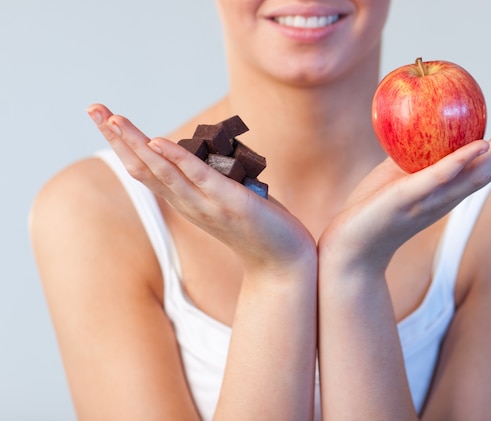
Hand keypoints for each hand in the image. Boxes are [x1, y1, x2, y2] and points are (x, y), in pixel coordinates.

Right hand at [86, 104, 315, 273]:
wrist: (284, 262)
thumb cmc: (260, 225)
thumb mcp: (227, 196)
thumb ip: (210, 178)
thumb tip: (203, 152)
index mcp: (186, 200)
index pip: (146, 169)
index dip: (123, 144)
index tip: (104, 117)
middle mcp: (189, 204)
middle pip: (143, 167)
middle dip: (117, 137)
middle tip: (93, 108)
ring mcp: (208, 206)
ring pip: (163, 171)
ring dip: (137, 144)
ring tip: (114, 120)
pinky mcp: (231, 204)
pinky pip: (200, 178)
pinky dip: (178, 160)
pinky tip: (160, 143)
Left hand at [318, 93, 490, 275]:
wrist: (351, 245)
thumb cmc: (374, 208)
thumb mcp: (399, 173)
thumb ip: (417, 154)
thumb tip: (423, 120)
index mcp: (450, 187)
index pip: (490, 160)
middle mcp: (449, 196)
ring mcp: (432, 201)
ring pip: (477, 173)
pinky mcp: (409, 201)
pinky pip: (438, 181)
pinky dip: (459, 163)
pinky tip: (477, 145)